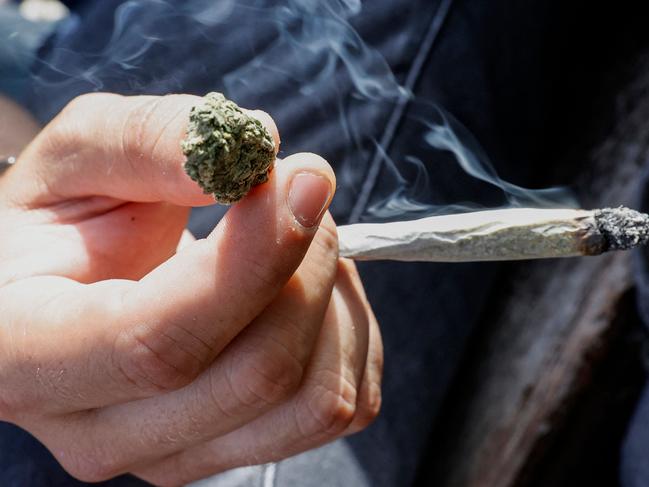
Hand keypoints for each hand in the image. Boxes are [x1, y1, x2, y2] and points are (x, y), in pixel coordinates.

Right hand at [0, 93, 382, 484]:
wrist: (74, 287)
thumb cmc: (70, 223)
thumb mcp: (80, 156)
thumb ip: (153, 140)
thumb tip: (254, 150)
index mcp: (28, 358)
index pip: (157, 343)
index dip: (252, 261)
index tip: (303, 182)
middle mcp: (102, 434)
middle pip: (257, 375)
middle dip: (307, 264)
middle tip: (300, 193)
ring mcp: (178, 455)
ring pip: (315, 401)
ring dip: (335, 300)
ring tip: (306, 242)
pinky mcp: (241, 453)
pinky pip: (345, 406)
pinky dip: (352, 335)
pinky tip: (315, 290)